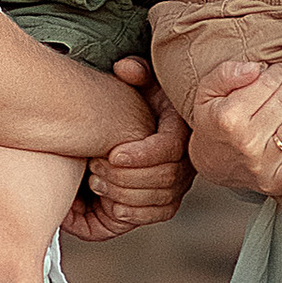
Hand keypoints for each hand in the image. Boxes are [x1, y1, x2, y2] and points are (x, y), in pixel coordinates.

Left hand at [69, 62, 189, 242]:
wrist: (156, 124)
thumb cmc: (148, 101)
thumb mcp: (146, 81)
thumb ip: (138, 72)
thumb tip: (125, 68)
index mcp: (181, 130)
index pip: (169, 148)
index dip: (142, 154)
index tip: (113, 154)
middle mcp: (187, 160)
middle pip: (165, 178)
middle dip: (125, 176)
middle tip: (94, 167)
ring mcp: (181, 183)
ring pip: (161, 200)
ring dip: (124, 195)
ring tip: (95, 181)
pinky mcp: (170, 200)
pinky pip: (157, 214)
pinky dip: (133, 213)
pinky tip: (109, 203)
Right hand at [186, 56, 281, 197]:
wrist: (209, 161)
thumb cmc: (212, 122)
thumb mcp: (207, 91)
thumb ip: (226, 73)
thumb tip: (256, 68)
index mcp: (229, 117)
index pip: (267, 84)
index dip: (279, 71)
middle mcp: (246, 141)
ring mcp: (260, 164)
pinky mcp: (271, 182)